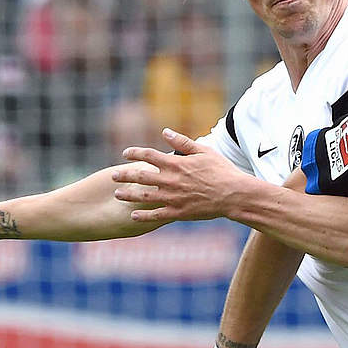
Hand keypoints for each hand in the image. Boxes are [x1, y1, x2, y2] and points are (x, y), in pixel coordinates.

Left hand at [113, 129, 247, 222]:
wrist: (234, 195)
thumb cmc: (222, 171)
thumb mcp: (204, 152)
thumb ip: (183, 142)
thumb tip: (165, 132)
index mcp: (176, 164)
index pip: (148, 155)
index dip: (135, 153)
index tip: (125, 153)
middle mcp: (170, 180)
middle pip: (140, 176)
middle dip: (124, 175)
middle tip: (113, 175)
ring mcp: (173, 197)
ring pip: (143, 196)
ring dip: (128, 195)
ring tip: (117, 194)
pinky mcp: (178, 212)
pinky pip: (156, 215)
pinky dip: (143, 216)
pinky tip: (133, 216)